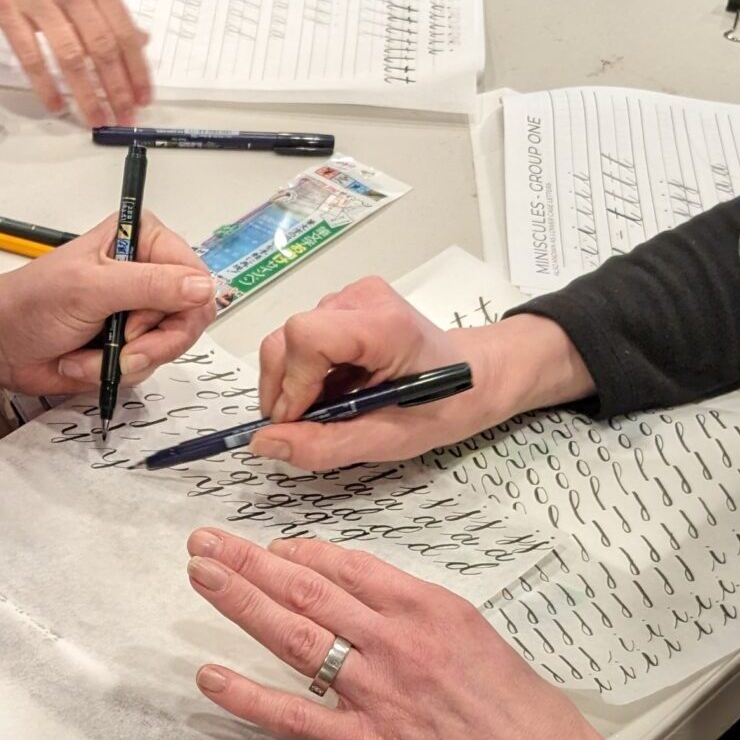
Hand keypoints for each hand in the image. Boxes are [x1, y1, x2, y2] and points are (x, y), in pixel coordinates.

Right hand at [0, 0, 151, 126]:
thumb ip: (110, 7)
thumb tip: (141, 42)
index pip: (124, 32)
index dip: (137, 70)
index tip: (143, 99)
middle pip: (102, 48)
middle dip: (117, 89)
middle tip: (124, 119)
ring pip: (70, 56)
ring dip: (87, 94)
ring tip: (96, 119)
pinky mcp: (4, 5)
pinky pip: (29, 54)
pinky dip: (45, 84)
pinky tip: (57, 105)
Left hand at [0, 210, 216, 394]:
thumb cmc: (30, 304)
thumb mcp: (92, 287)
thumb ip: (150, 286)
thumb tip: (202, 286)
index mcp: (143, 240)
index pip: (194, 276)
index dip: (177, 308)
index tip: (139, 324)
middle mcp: (148, 271)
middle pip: (190, 315)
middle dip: (152, 342)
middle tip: (122, 349)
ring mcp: (140, 309)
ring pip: (170, 345)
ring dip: (128, 359)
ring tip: (91, 353)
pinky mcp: (131, 341)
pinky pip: (149, 365)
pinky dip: (117, 371)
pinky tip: (86, 360)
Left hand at [187, 530, 684, 739]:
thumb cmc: (520, 709)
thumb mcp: (472, 631)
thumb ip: (413, 609)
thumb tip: (359, 592)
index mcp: (428, 607)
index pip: (347, 565)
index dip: (298, 551)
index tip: (268, 543)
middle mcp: (397, 642)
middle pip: (308, 590)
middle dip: (250, 560)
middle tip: (208, 540)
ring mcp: (378, 693)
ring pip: (294, 637)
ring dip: (241, 601)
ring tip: (203, 574)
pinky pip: (294, 715)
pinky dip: (248, 695)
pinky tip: (212, 674)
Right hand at [252, 277, 590, 469]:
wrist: (475, 376)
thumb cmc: (443, 406)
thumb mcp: (389, 439)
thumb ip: (326, 444)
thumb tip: (263, 443)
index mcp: (385, 326)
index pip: (308, 336)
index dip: (293, 384)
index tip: (299, 422)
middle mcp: (363, 298)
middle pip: (289, 337)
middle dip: (284, 388)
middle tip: (304, 426)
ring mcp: (352, 296)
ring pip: (289, 339)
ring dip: (294, 383)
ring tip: (327, 408)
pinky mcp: (344, 302)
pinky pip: (301, 338)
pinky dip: (303, 371)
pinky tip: (333, 389)